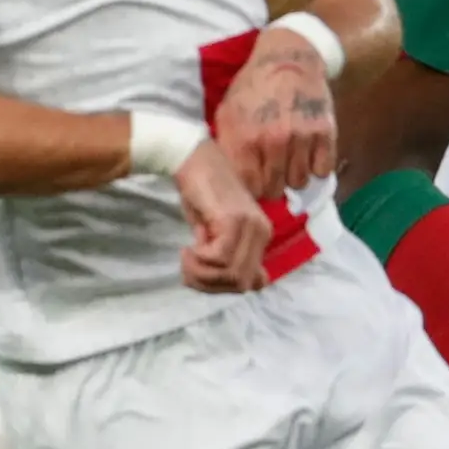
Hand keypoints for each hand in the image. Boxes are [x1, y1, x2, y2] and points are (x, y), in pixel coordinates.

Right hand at [173, 139, 271, 292]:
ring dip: (200, 274)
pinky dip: (198, 260)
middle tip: (188, 268)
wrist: (193, 160)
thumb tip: (243, 285)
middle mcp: (262, 232)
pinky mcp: (233, 220)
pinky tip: (188, 247)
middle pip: (240, 283)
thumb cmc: (201, 194)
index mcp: (261, 237)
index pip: (253, 283)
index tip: (202, 274)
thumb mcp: (216, 232)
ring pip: (229, 274)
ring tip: (186, 257)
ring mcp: (250, 226)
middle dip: (208, 285)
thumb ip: (230, 256)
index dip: (224, 288)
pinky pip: (218, 258)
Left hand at [213, 29, 336, 197]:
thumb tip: (229, 182)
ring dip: (294, 176)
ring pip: (299, 183)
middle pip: (274, 189)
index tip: (253, 181)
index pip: (249, 187)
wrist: (288, 58)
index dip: (250, 188)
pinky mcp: (325, 133)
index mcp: (244, 137)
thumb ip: (227, 148)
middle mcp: (273, 140)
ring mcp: (301, 137)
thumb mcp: (226, 113)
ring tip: (290, 161)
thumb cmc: (253, 88)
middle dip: (271, 184)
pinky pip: (322, 171)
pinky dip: (315, 168)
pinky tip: (308, 155)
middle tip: (271, 171)